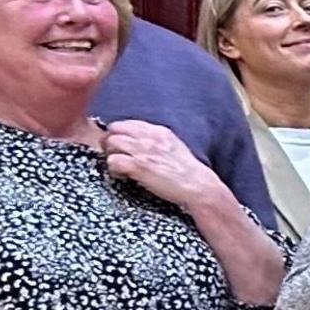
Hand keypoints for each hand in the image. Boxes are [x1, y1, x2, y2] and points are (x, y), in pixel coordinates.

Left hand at [97, 118, 223, 211]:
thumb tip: (140, 141)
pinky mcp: (138, 166)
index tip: (122, 146)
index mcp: (159, 131)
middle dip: (110, 142)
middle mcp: (149, 137)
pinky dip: (114, 170)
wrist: (199, 186)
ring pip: (111, 143)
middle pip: (114, 130)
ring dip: (111, 156)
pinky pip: (113, 161)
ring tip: (121, 168)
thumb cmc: (188, 172)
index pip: (127, 123)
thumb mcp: (175, 147)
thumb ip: (157, 140)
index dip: (119, 134)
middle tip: (116, 156)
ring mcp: (143, 151)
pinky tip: (124, 177)